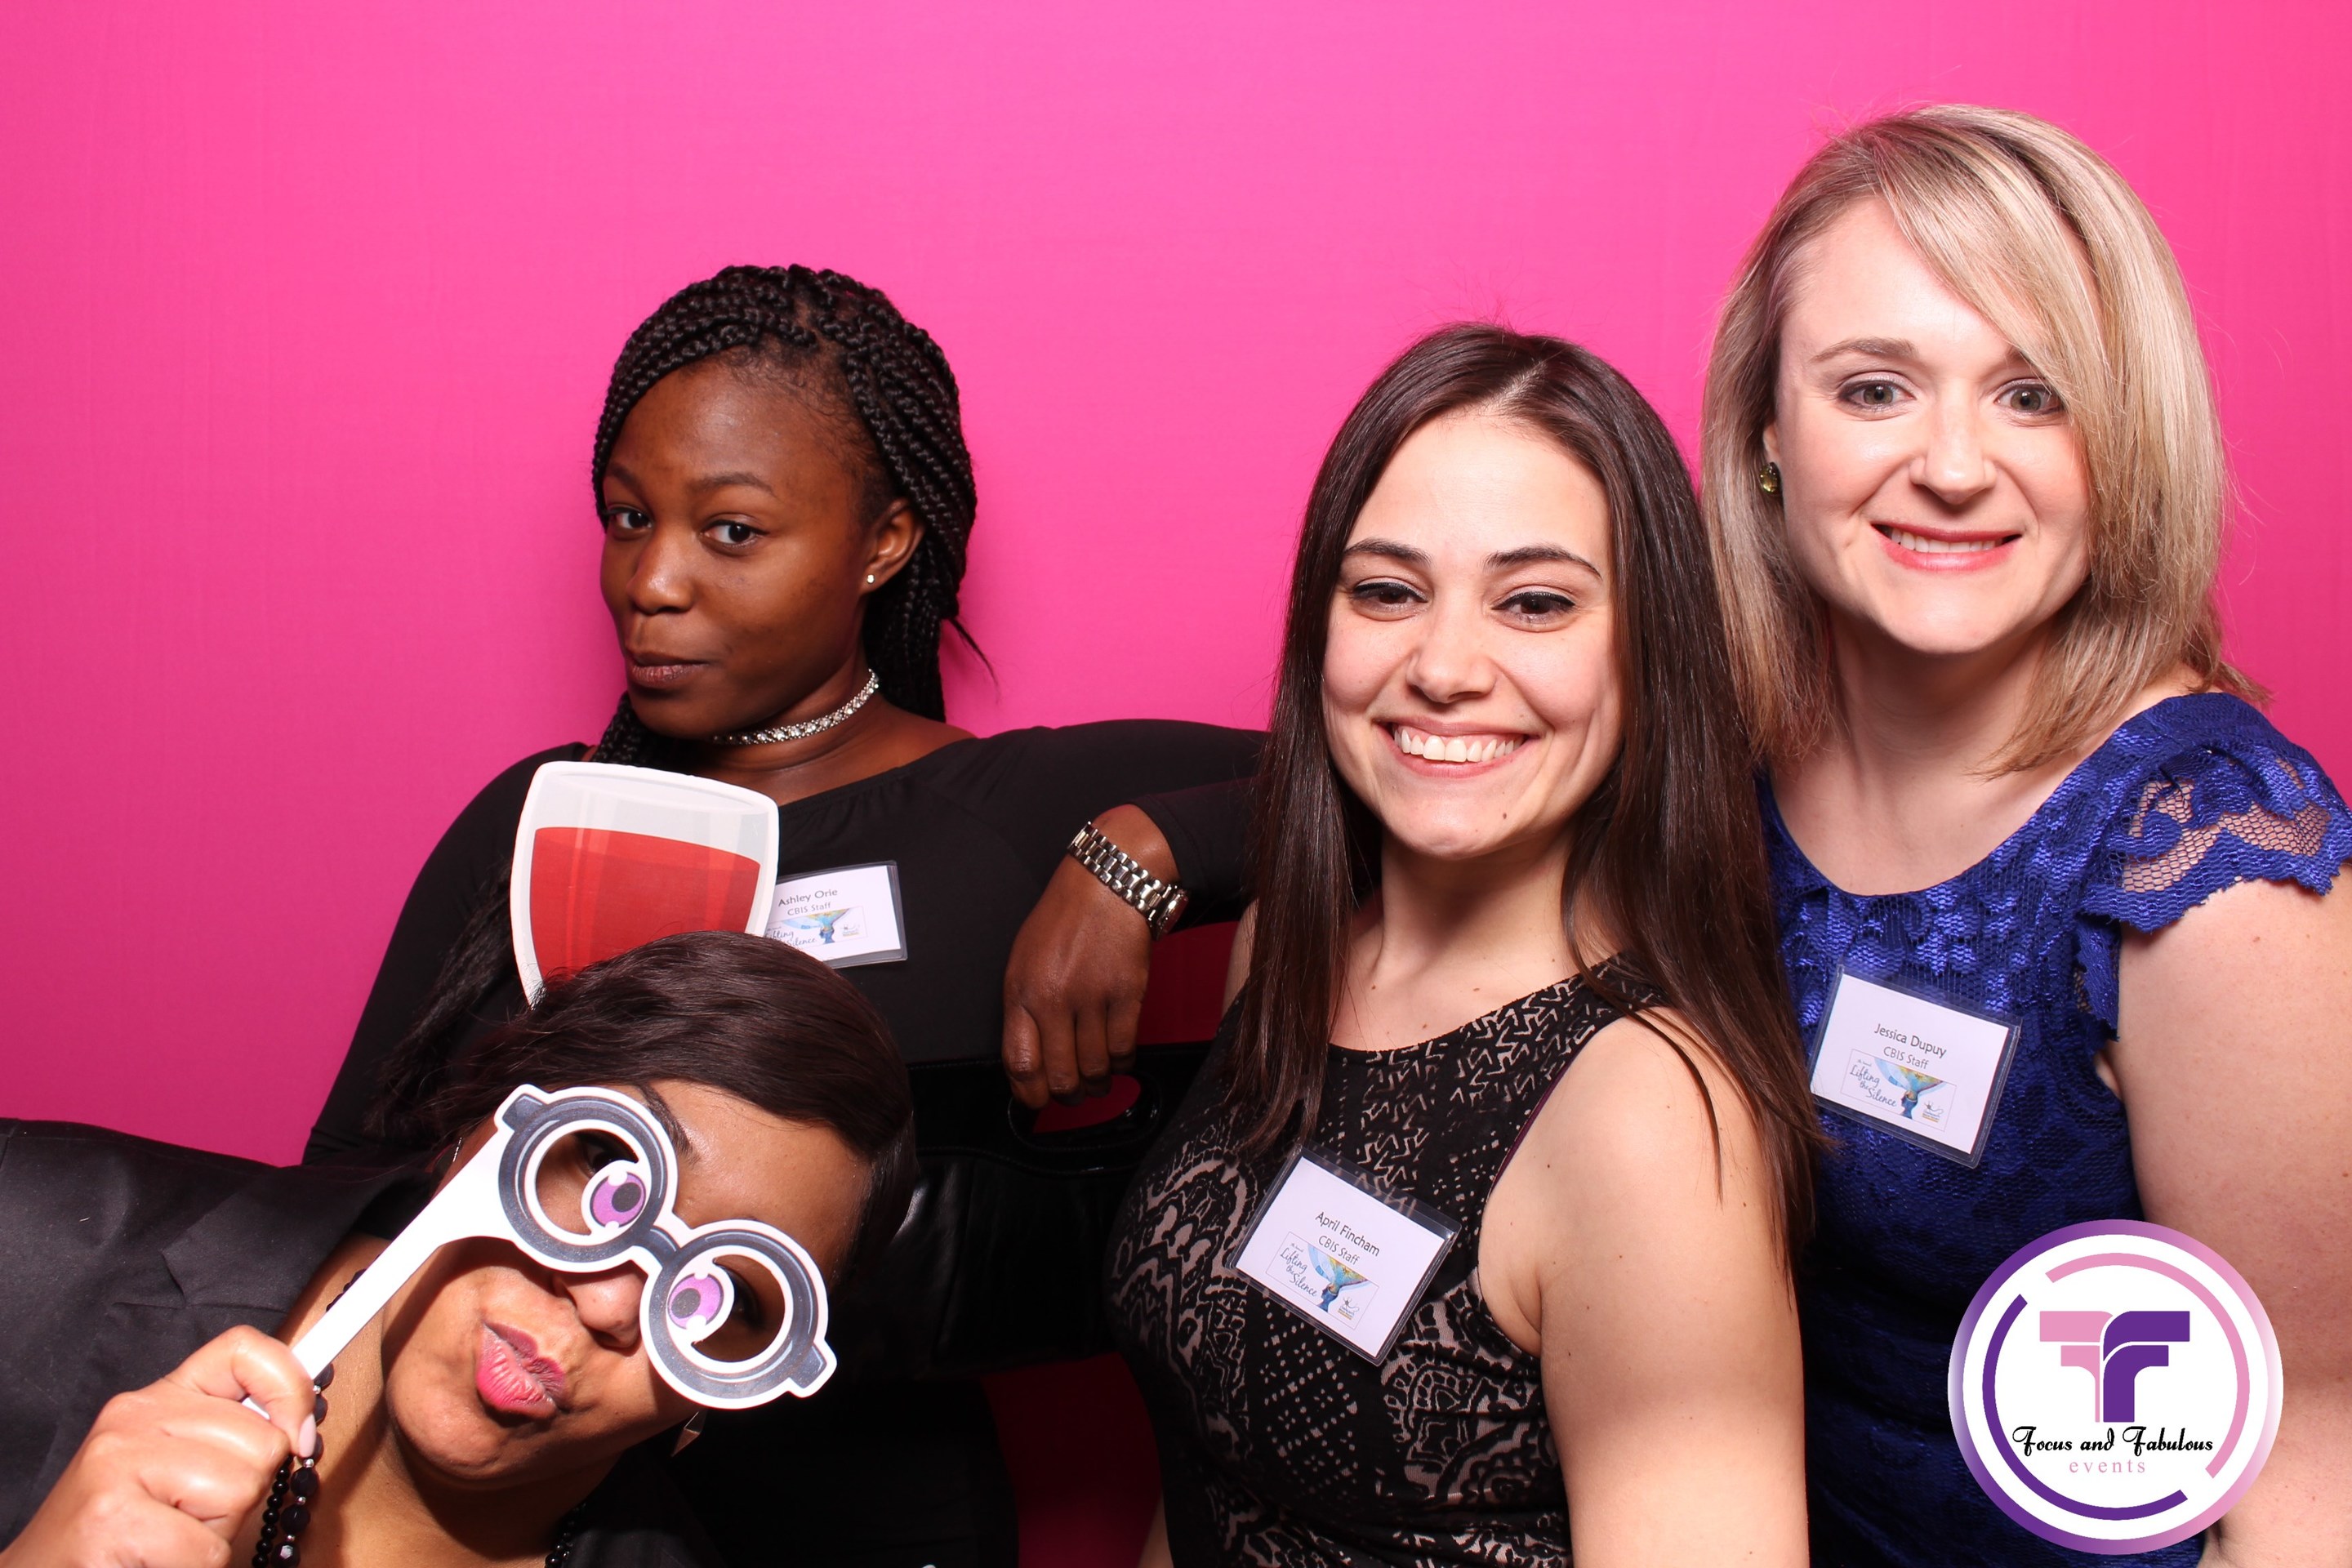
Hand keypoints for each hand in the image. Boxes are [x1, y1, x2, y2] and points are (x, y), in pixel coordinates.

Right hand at [2, 1326, 317, 1567]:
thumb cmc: (124, 1529)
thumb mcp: (179, 1466)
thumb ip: (232, 1437)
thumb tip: (301, 1427)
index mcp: (157, 1398)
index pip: (242, 1350)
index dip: (292, 1385)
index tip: (301, 1434)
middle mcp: (134, 1417)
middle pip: (262, 1440)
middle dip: (245, 1493)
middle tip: (192, 1516)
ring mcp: (118, 1463)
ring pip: (243, 1490)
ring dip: (218, 1533)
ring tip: (170, 1538)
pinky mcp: (113, 1516)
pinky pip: (208, 1547)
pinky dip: (195, 1567)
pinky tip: (155, 1561)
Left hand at [1003, 805, 1172, 1108]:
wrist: (1108, 883)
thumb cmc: (1065, 919)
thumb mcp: (1025, 959)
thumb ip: (1025, 1007)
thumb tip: (1031, 1057)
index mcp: (1020, 990)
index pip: (1018, 1061)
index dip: (1028, 1093)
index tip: (1036, 1100)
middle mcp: (1053, 998)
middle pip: (1059, 1075)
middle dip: (1068, 1095)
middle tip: (1074, 1094)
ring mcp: (1091, 997)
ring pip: (1094, 1068)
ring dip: (1098, 1083)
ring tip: (1098, 1079)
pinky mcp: (1127, 994)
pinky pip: (1124, 1049)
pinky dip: (1123, 1063)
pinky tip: (1120, 1058)